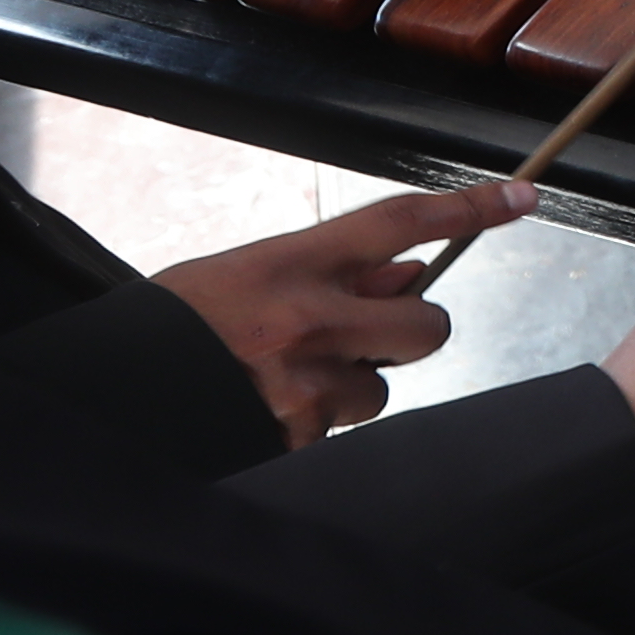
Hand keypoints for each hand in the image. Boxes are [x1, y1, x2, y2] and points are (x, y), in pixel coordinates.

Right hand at [151, 183, 522, 443]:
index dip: (469, 209)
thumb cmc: (181, 324)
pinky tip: (263, 410)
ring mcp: (307, 382)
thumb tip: (413, 273)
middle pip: (427, 325)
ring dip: (349, 388)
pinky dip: (312, 425)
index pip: (399, 222)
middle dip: (414, 332)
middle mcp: (309, 318)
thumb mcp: (250, 273)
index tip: (521, 198)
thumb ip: (332, 274)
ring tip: (281, 379)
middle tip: (370, 335)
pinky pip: (338, 431)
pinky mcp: (299, 436)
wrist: (113, 389)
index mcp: (291, 263)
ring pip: (379, 390)